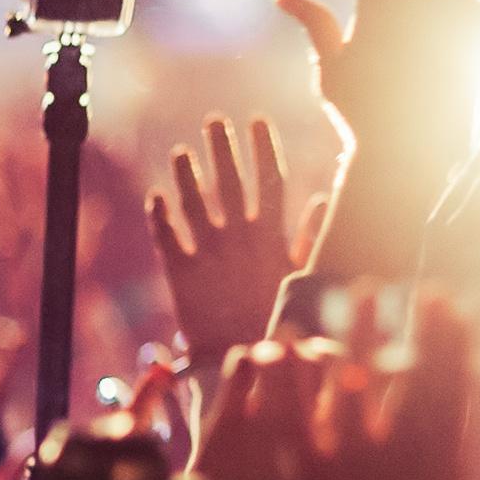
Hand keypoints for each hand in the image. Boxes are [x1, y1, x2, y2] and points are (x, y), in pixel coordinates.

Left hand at [147, 115, 300, 365]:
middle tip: (214, 120)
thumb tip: (324, 199)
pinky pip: (166, 235)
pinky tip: (156, 195)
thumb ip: (309, 236)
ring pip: (193, 202)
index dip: (263, 147)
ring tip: (180, 152)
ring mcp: (208, 253)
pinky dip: (160, 214)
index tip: (257, 120)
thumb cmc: (279, 319)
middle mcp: (238, 238)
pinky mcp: (180, 273)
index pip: (269, 178)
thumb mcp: (302, 276)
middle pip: (228, 180)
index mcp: (270, 236)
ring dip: (186, 174)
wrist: (244, 360)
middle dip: (222, 147)